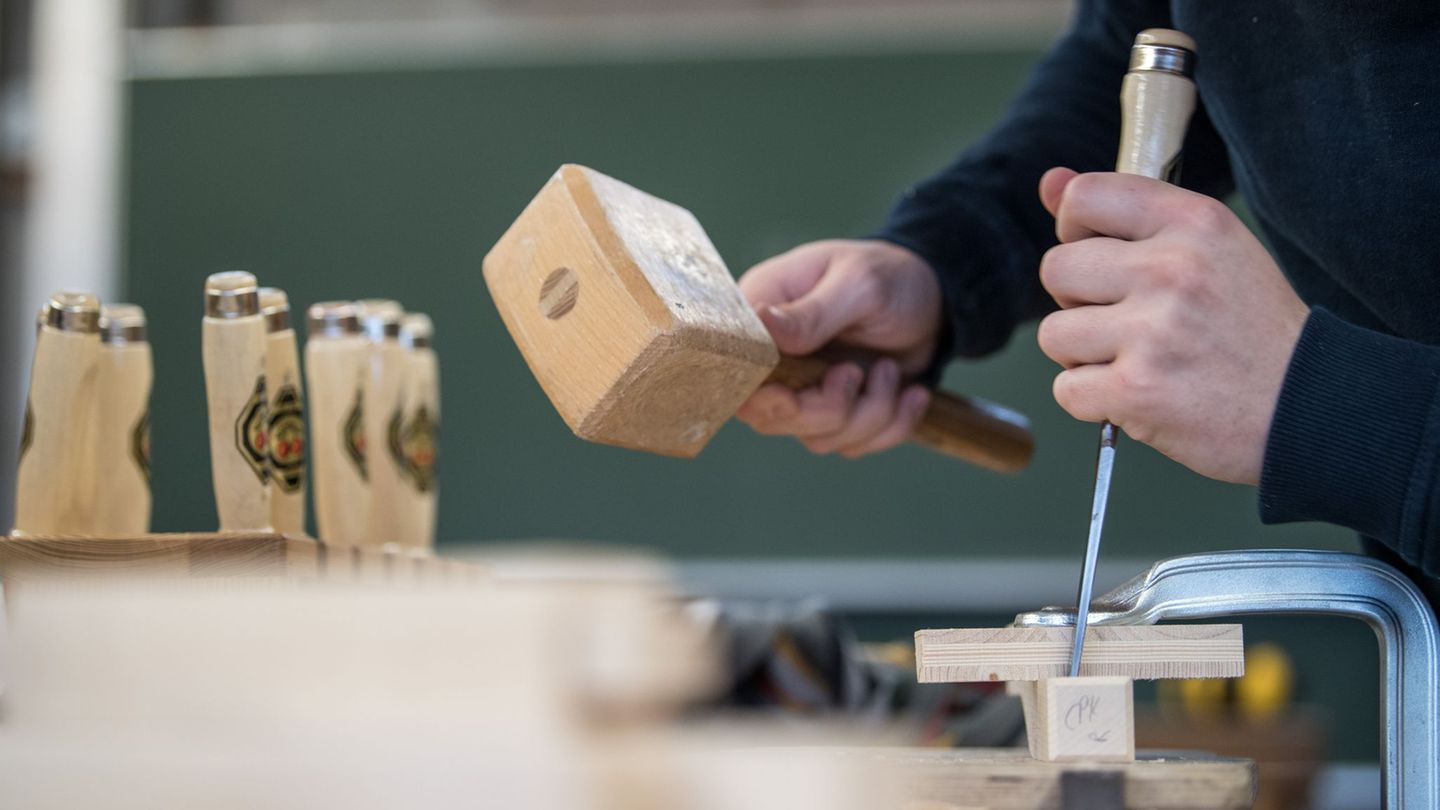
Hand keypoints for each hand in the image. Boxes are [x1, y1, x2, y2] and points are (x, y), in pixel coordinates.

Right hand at [735, 239, 940, 456]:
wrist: (933, 297)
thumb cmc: (888, 276)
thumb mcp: (857, 284)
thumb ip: (811, 312)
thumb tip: (760, 323)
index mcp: (760, 320)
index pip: (735, 373)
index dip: (760, 395)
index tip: (792, 395)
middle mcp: (774, 362)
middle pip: (772, 418)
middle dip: (828, 409)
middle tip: (856, 371)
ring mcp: (805, 392)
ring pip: (818, 438)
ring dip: (869, 413)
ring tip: (890, 369)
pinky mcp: (838, 413)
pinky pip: (853, 445)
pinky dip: (891, 426)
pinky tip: (912, 393)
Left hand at [1035, 168, 1309, 484]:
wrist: (1307, 406)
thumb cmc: (1248, 327)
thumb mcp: (1208, 249)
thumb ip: (1125, 212)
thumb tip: (1050, 181)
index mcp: (1195, 222)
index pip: (1084, 196)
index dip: (1074, 230)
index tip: (1099, 256)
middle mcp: (1174, 269)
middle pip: (1056, 269)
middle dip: (1077, 301)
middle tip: (1126, 320)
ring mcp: (1154, 331)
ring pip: (1053, 333)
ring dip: (1082, 355)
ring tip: (1135, 359)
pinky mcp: (1137, 390)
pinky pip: (1066, 388)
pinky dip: (1092, 400)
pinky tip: (1136, 395)